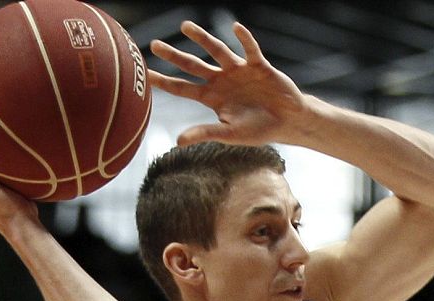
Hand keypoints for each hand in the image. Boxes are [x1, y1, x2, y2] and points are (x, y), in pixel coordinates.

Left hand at [149, 21, 308, 146]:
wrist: (289, 122)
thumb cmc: (260, 130)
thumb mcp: (231, 134)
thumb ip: (205, 133)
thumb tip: (177, 141)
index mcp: (212, 97)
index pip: (182, 88)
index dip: (163, 81)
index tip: (144, 75)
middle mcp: (221, 80)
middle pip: (192, 65)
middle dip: (174, 55)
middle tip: (155, 45)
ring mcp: (238, 71)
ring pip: (216, 50)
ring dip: (202, 38)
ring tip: (185, 27)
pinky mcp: (258, 65)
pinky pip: (250, 49)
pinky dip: (244, 39)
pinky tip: (236, 28)